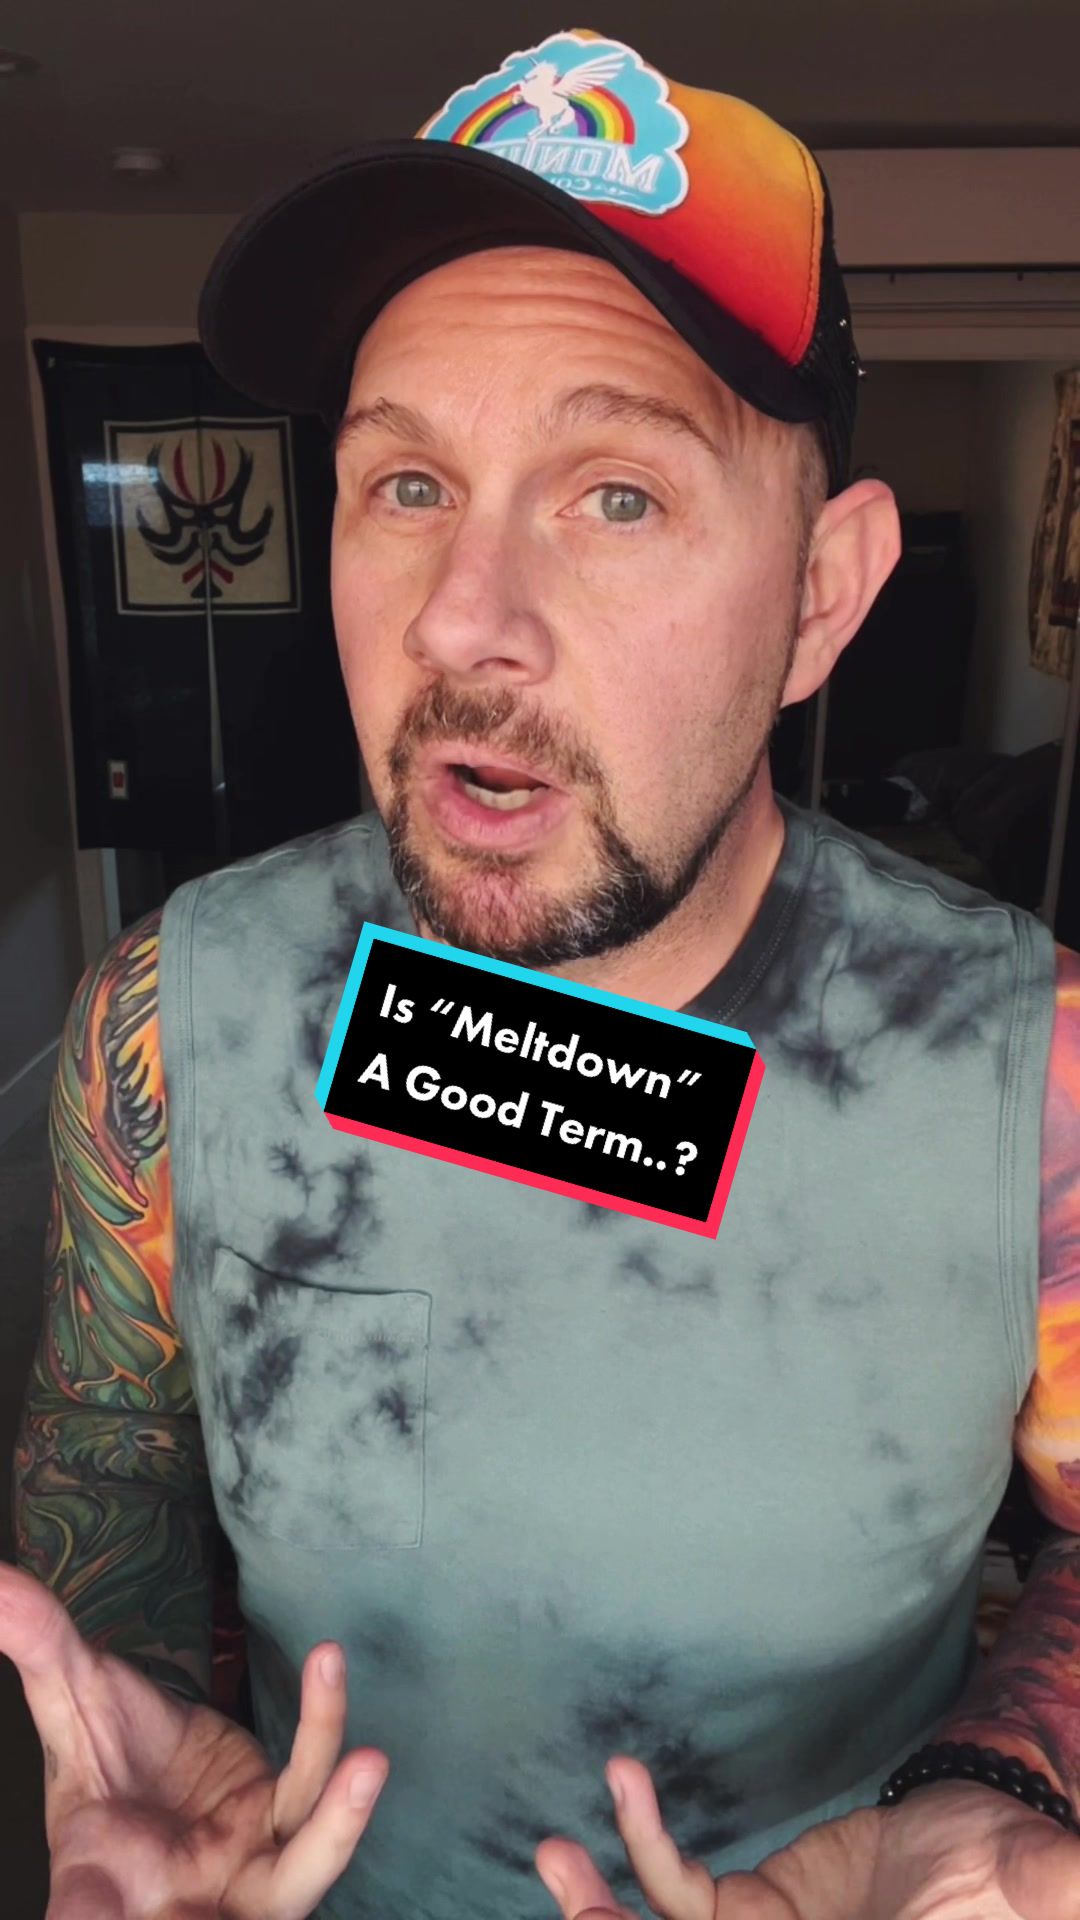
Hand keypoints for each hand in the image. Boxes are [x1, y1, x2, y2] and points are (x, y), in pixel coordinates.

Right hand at [0, 1561, 387, 1918]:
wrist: (159, 1769)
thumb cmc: (106, 1756)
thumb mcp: (70, 1700)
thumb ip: (39, 1646)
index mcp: (99, 1893)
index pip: (87, 1912)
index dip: (91, 1918)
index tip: (90, 1914)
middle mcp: (181, 1902)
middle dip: (249, 1906)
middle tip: (286, 1887)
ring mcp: (248, 1875)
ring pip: (302, 1869)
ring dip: (338, 1823)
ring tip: (369, 1764)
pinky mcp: (292, 1826)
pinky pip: (318, 1793)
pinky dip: (324, 1736)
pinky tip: (329, 1671)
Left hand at [535, 1754, 1079, 1918]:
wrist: (982, 1841)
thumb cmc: (1012, 1875)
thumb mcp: (1036, 1881)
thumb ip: (1054, 1882)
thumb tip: (1079, 1875)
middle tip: (573, 1903)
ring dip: (599, 1912)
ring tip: (556, 1859)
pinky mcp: (747, 1911)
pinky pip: (678, 1892)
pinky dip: (645, 1843)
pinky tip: (626, 1784)